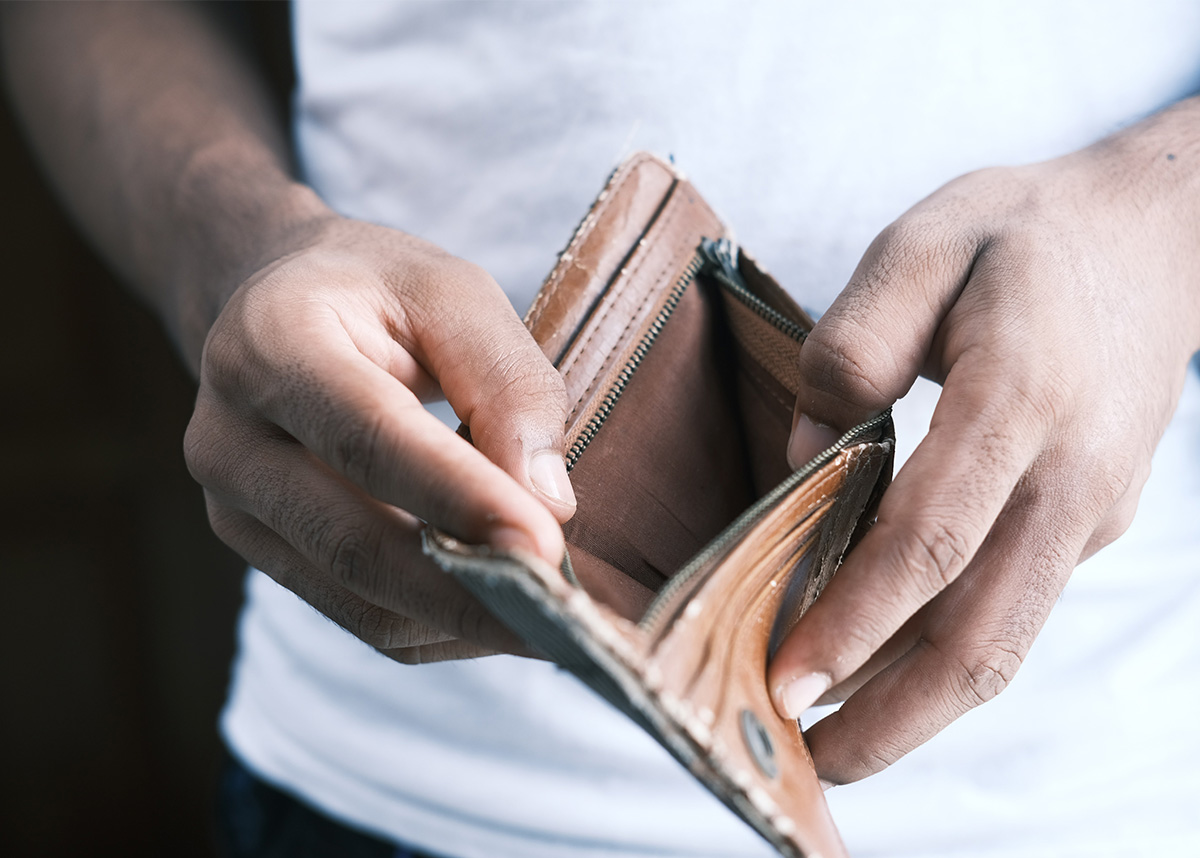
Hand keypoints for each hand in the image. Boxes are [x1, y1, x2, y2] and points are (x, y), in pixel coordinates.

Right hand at [184, 214, 576, 662]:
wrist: (276, 305)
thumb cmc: (376, 291)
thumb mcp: (454, 293)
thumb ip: (507, 384)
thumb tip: (549, 503)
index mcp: (272, 342)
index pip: (369, 438)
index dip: (459, 499)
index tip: (546, 547)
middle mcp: (230, 436)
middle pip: (354, 543)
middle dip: (469, 592)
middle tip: (566, 616)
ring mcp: (234, 507)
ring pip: (359, 601)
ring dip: (463, 622)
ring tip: (551, 620)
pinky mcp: (261, 553)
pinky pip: (360, 617)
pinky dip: (439, 627)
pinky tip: (499, 609)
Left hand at [770, 102, 1199, 784]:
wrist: (1155, 240)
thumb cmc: (1022, 237)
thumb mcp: (923, 244)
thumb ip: (854, 344)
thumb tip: (807, 454)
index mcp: (1021, 398)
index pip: (932, 540)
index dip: (856, 621)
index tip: (786, 680)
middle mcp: (1069, 476)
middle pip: (981, 633)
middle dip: (891, 715)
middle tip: (807, 761)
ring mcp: (1089, 510)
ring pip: (1003, 639)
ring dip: (917, 706)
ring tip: (834, 741)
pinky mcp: (1088, 524)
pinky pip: (1010, 606)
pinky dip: (943, 653)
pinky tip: (881, 665)